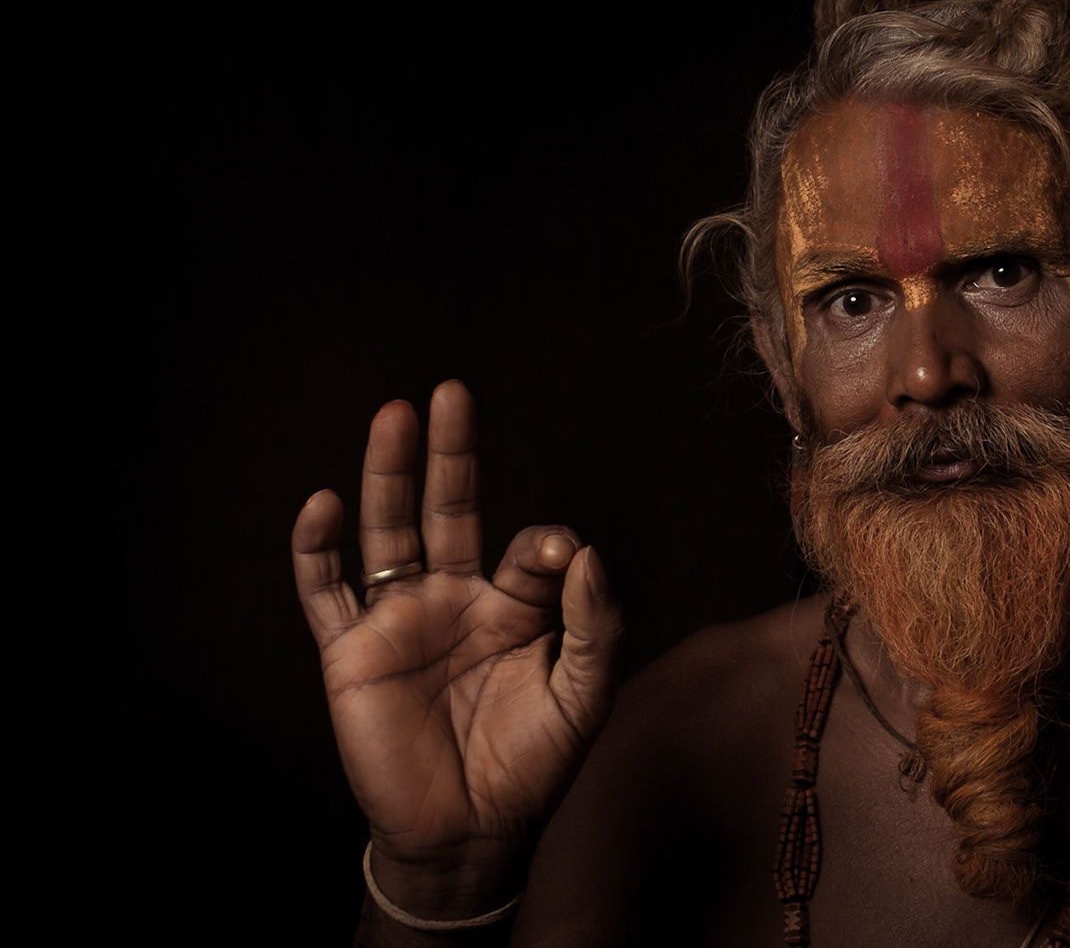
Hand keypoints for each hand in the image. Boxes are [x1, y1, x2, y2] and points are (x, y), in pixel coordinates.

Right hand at [292, 380, 623, 916]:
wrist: (468, 834)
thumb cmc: (531, 766)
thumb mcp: (584, 696)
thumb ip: (593, 624)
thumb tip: (585, 552)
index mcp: (517, 607)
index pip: (530, 547)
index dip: (548, 545)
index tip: (564, 556)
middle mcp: (456, 600)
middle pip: (450, 510)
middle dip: (452, 455)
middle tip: (453, 394)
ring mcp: (401, 621)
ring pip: (389, 532)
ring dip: (389, 475)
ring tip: (395, 415)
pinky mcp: (352, 653)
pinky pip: (326, 593)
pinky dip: (317, 550)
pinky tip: (322, 504)